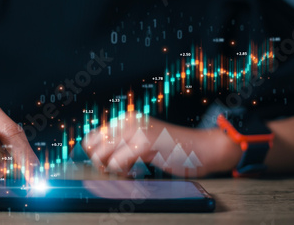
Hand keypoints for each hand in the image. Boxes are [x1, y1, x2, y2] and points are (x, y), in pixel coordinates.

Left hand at [83, 114, 241, 177]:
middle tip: (120, 169)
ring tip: (129, 170)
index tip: (109, 164)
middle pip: (92, 147)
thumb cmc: (174, 149)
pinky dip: (123, 173)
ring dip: (111, 169)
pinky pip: (116, 163)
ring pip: (101, 156)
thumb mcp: (142, 142)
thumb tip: (94, 156)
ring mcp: (134, 130)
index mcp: (125, 119)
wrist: (203, 148)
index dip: (95, 155)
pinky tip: (137, 171)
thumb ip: (120, 145)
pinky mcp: (143, 142)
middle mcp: (127, 121)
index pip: (91, 137)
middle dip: (101, 163)